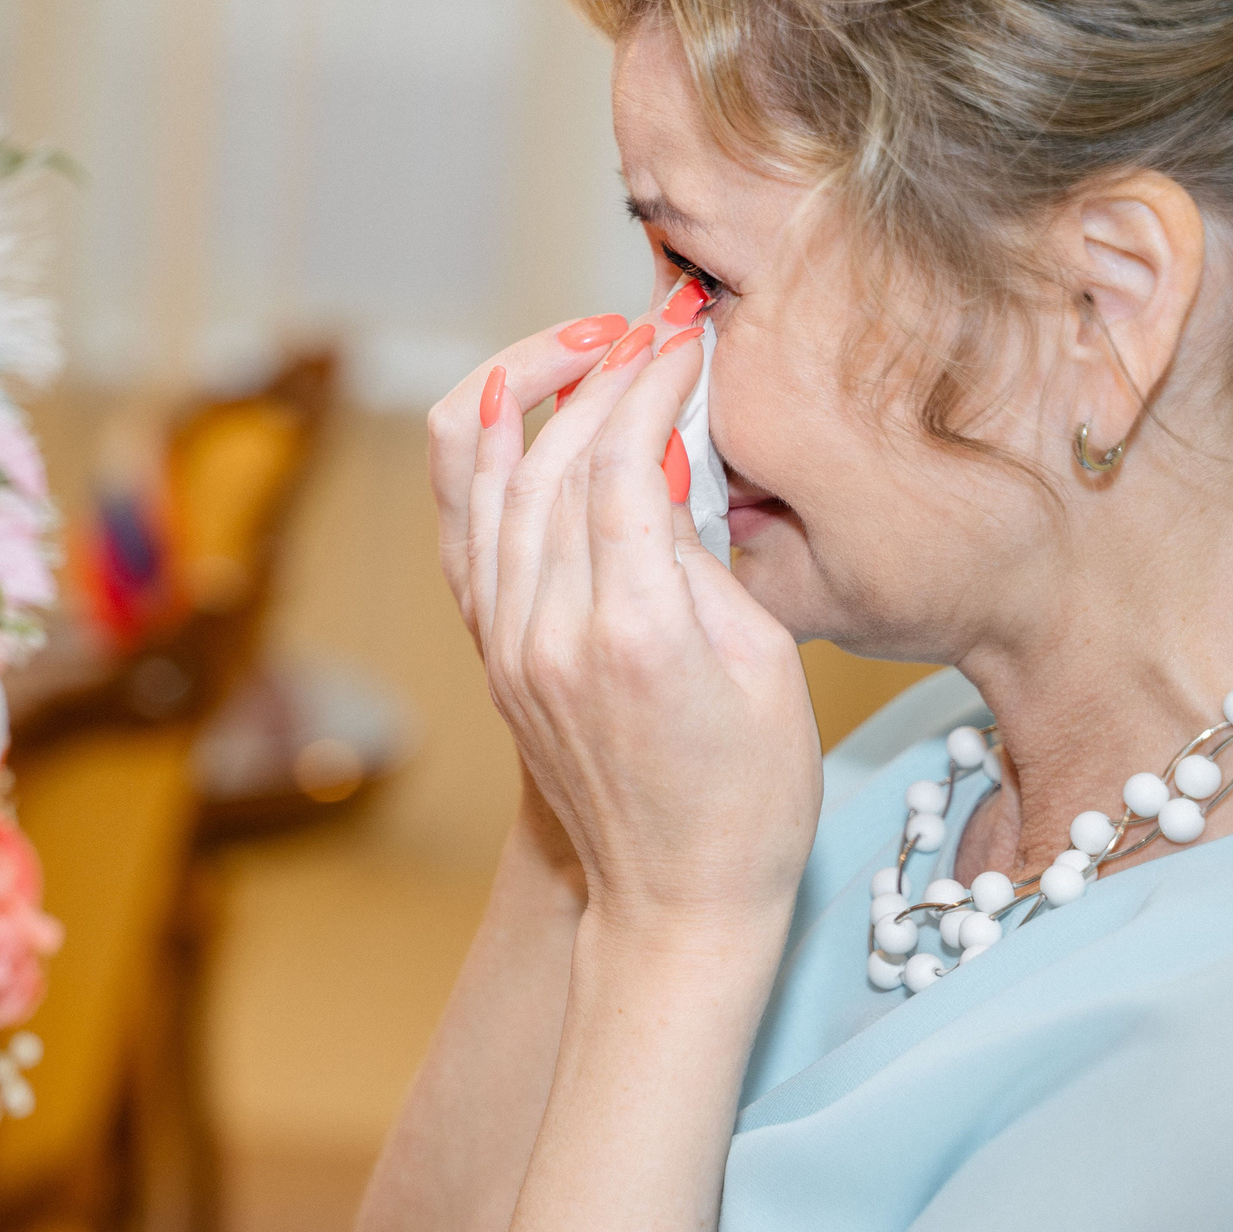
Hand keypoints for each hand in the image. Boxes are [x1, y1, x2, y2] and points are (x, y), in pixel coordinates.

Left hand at [468, 322, 818, 941]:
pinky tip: (502, 412)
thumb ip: (702, 557)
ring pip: (494, 488)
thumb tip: (661, 463)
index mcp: (630, 632)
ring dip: (534, 403)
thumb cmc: (749, 793)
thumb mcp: (763, 663)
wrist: (673, 898)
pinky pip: (468, 534)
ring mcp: (508, 646)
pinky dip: (479, 463)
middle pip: (551, 462)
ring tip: (587, 350)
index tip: (685, 342)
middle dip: (598, 378)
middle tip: (647, 333)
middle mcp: (548, 633)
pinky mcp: (493, 657)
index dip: (650, 385)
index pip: (620, 463)